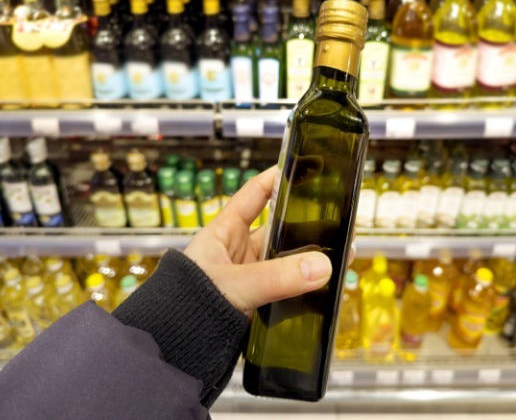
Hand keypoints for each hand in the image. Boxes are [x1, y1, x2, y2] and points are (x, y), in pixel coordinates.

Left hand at [184, 167, 352, 314]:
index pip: (252, 196)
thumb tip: (320, 266)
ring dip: (309, 261)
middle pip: (278, 230)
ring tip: (342, 254)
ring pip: (285, 262)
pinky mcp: (257, 304)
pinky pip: (286, 289)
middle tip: (337, 222)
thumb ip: (276, 277)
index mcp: (222, 234)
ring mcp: (248, 279)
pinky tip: (326, 286)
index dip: (274, 179)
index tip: (299, 166)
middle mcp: (236, 253)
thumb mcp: (234, 286)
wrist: (173, 349)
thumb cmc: (185, 307)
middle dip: (306, 226)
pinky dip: (305, 288)